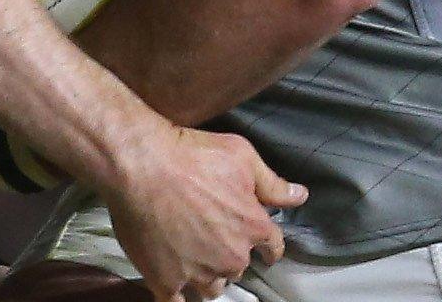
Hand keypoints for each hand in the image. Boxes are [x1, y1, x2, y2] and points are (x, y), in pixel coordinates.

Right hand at [102, 125, 303, 301]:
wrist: (141, 165)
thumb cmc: (191, 155)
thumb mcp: (241, 156)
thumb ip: (272, 183)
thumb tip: (300, 196)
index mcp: (252, 227)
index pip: (273, 246)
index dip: (269, 247)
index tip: (265, 250)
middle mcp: (230, 256)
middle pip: (238, 267)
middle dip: (230, 256)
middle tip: (214, 241)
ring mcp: (197, 272)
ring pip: (211, 288)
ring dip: (207, 278)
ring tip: (196, 264)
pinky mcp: (165, 280)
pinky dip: (178, 297)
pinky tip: (175, 289)